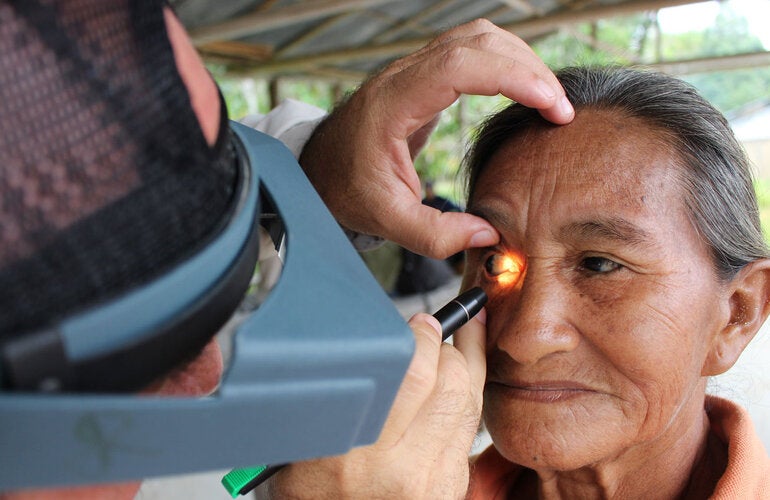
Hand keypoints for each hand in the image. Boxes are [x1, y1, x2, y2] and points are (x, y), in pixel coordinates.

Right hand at [258, 309, 487, 498]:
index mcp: (352, 454)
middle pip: (446, 382)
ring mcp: (432, 481)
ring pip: (466, 401)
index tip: (419, 321)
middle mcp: (399, 469)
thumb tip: (377, 344)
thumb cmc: (311, 499)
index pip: (408, 373)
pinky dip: (469, 395)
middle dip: (446, 345)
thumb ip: (335, 399)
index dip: (421, 337)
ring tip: (462, 340)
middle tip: (434, 329)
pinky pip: (470, 426)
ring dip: (466, 364)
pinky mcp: (451, 487)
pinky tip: (464, 376)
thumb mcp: (301, 448)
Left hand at [299, 19, 573, 258]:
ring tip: (547, 99)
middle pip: (477, 41)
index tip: (551, 105)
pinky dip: (504, 63)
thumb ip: (435, 234)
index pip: (460, 66)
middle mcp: (403, 75)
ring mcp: (413, 71)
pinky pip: (470, 51)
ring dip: (518, 60)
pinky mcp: (422, 77)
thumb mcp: (385, 219)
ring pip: (477, 38)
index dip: (513, 77)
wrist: (318, 168)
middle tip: (559, 109)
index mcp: (393, 102)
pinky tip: (521, 91)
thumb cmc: (345, 188)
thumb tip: (488, 235)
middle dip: (527, 67)